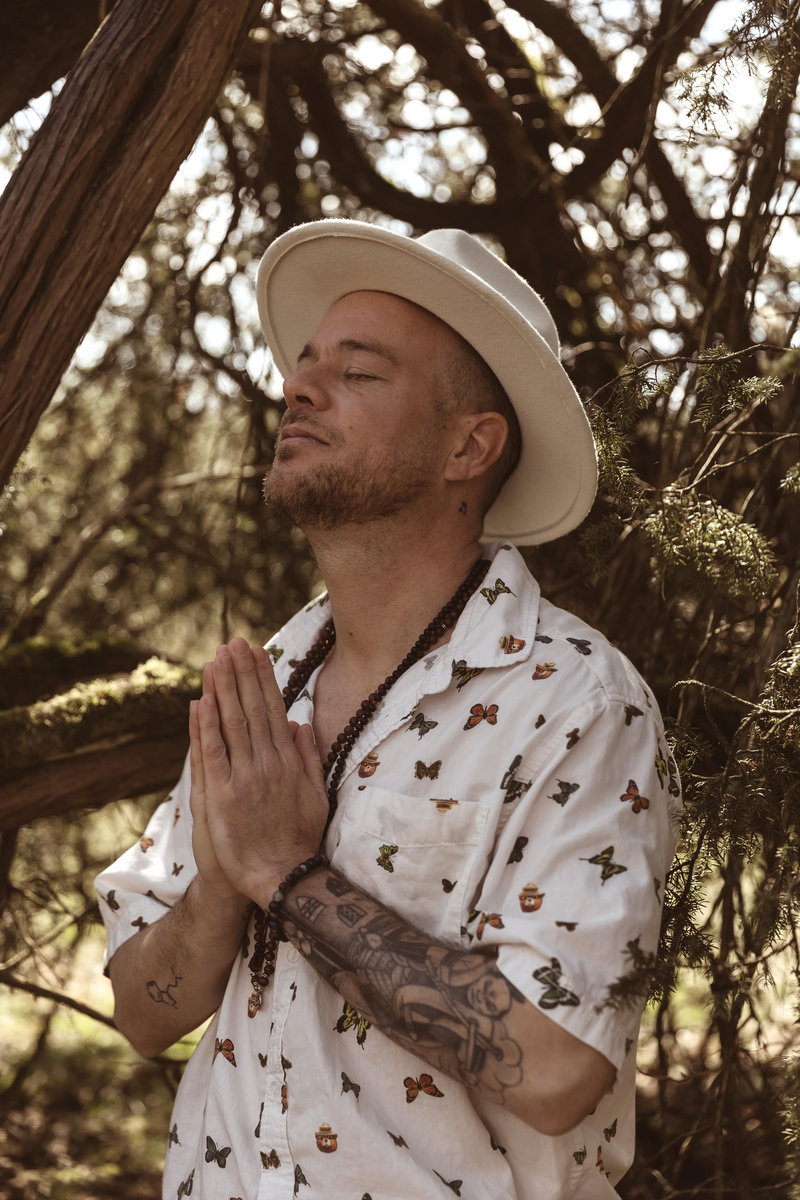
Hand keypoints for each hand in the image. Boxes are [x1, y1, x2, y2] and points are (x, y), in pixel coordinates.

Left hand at [190, 638, 329, 906]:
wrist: (283, 877)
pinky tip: (201, 701)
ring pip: (232, 724)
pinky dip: (206, 726)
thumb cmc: (300, 839)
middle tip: (233, 643)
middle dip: (242, 673)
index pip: (273, 709)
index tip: (256, 652)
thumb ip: (308, 757)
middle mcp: (267, 764)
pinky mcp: (222, 796)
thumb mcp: (316, 794)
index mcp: (288, 761)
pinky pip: (212, 754)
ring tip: (217, 659)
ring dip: (224, 689)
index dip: (263, 678)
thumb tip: (299, 723)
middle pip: (252, 709)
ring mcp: (244, 779)